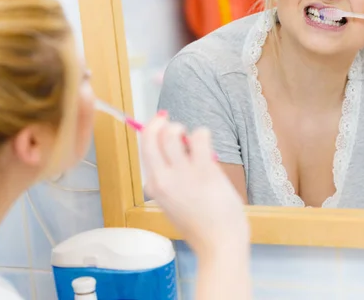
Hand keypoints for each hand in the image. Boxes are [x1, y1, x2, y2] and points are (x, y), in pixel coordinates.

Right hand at [140, 113, 248, 255]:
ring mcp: (182, 173)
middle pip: (151, 136)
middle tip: (169, 121)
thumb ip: (170, 180)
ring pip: (172, 133)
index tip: (159, 123)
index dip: (151, 131)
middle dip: (159, 122)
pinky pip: (199, 136)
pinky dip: (202, 134)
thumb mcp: (173, 204)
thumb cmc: (201, 225)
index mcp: (154, 186)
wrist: (219, 241)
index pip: (144, 148)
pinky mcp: (204, 169)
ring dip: (182, 128)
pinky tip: (206, 142)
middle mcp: (162, 178)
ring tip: (192, 138)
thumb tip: (177, 150)